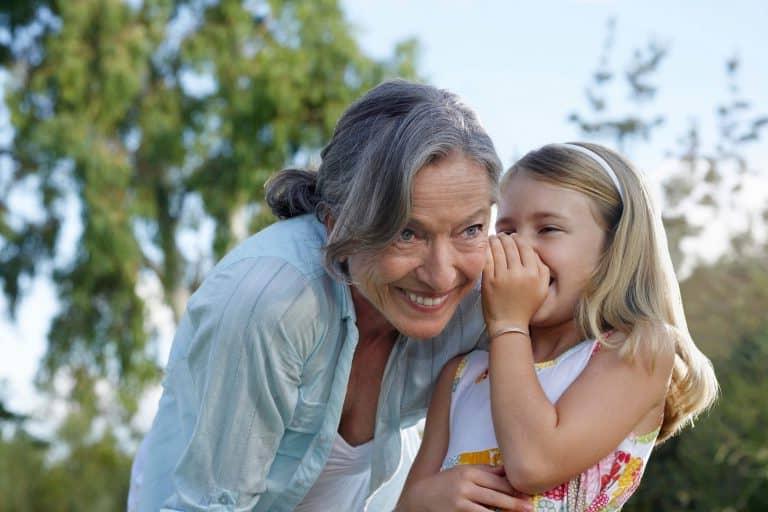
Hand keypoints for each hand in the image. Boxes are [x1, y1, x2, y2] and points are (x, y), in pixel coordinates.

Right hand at [397, 465, 532, 511]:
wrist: (420, 497)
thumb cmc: (445, 483)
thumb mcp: (463, 472)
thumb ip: (485, 472)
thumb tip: (507, 470)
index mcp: (469, 472)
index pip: (496, 480)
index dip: (513, 488)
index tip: (527, 492)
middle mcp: (465, 486)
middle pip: (495, 495)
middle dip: (514, 502)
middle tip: (530, 507)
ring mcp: (460, 502)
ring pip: (489, 510)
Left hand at [482, 234, 549, 333]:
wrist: (509, 324)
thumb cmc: (526, 307)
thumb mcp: (542, 290)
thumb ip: (543, 270)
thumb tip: (534, 253)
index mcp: (534, 274)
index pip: (526, 248)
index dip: (519, 240)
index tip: (514, 237)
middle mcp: (520, 274)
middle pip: (511, 247)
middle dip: (506, 237)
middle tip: (502, 235)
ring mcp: (503, 277)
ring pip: (499, 250)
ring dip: (495, 241)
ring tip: (494, 238)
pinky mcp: (489, 281)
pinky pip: (488, 260)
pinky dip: (487, 251)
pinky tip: (486, 247)